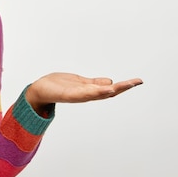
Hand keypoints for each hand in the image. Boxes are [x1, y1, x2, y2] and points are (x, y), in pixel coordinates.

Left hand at [26, 72, 142, 115]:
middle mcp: (86, 95)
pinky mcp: (69, 94)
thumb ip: (94, 84)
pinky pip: (84, 94)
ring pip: (98, 94)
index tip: (138, 81)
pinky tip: (106, 89)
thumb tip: (110, 82)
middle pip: (108, 92)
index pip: (110, 89)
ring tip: (125, 85)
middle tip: (138, 81)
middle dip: (123, 87)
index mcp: (89, 90)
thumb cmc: (58, 85)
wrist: (39, 90)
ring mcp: (78, 95)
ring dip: (112, 90)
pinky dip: (96, 92)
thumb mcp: (79, 82)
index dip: (124, 86)